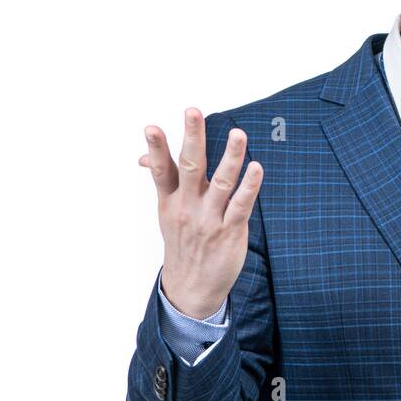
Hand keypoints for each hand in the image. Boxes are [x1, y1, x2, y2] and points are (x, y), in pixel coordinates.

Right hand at [140, 108, 262, 318]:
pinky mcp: (230, 231)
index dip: (156, 148)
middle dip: (193, 138)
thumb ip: (163, 180)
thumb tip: (144, 157)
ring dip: (231, 157)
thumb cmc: (182, 242)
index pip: (162, 170)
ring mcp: (209, 219)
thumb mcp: (166, 212)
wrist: (191, 288)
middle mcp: (188, 207)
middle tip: (193, 112)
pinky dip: (249, 186)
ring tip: (238, 134)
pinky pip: (241, 205)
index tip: (151, 127)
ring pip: (221, 182)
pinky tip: (256, 168)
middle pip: (190, 167)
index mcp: (170, 200)